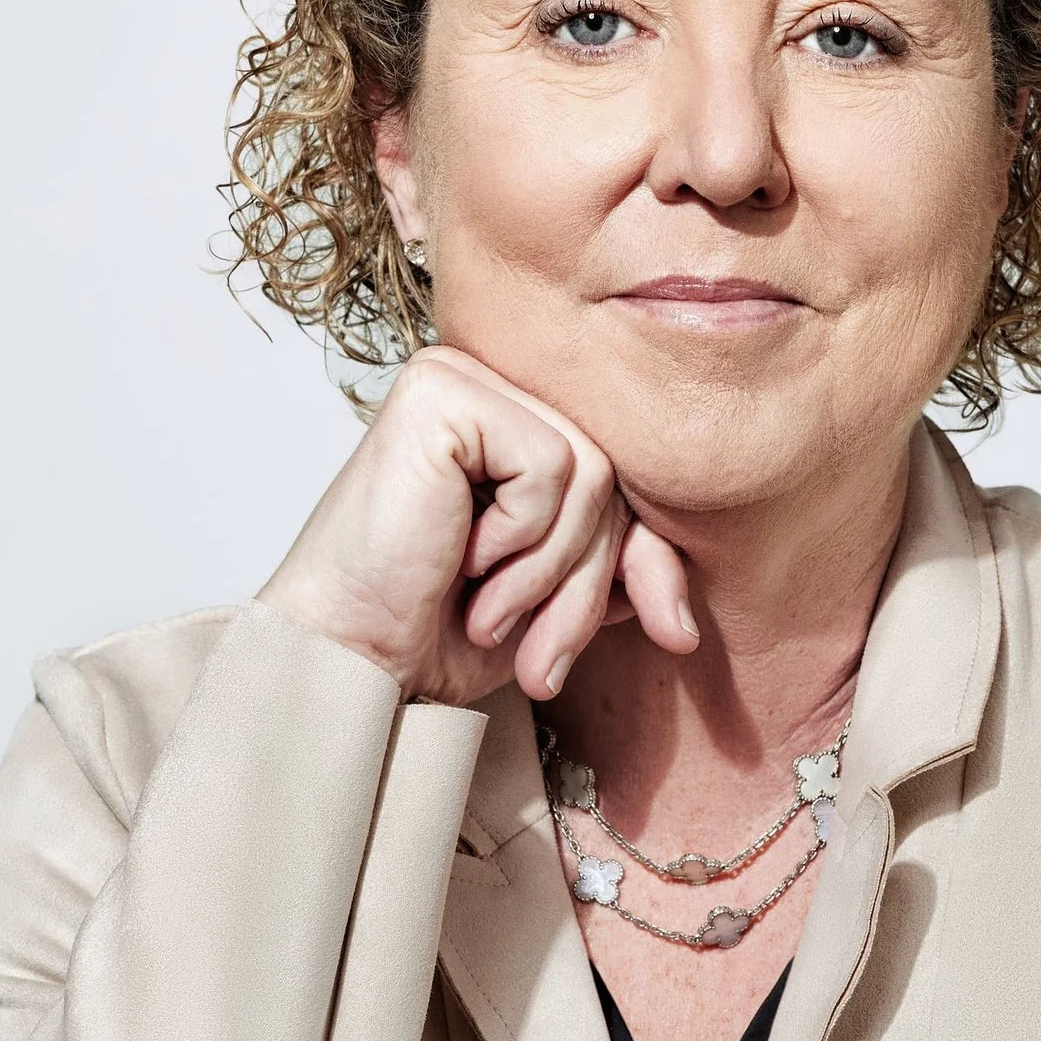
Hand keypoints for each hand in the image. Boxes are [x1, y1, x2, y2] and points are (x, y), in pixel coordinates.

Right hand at [260, 347, 696, 704]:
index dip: (649, 559)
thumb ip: (626, 573)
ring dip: (553, 570)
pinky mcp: (441, 391)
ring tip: (490, 611)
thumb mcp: (561, 600)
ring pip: (593, 472)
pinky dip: (521, 536)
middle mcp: (489, 385)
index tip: (668, 636)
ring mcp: (461, 378)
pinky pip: (551, 464)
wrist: (353, 662)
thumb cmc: (434, 629)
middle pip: (615, 474)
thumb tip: (686, 623)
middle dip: (592, 582)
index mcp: (516, 419)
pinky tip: (462, 562)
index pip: (626, 474)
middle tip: (541, 656)